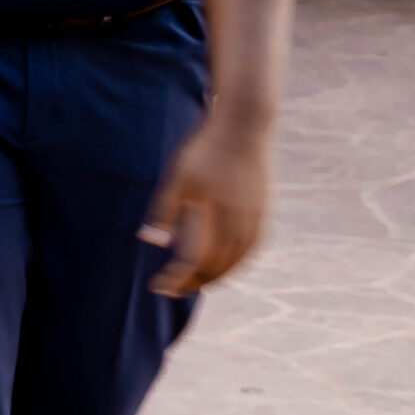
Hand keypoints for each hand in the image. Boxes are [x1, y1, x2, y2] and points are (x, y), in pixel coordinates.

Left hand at [141, 112, 273, 295]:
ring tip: (197, 283)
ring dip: (216, 276)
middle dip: (194, 282)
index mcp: (214, 217)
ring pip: (237, 261)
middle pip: (216, 267)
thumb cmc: (204, 148)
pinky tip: (225, 263)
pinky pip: (251, 248)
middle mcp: (238, 223)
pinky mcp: (263, 211)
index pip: (193, 262)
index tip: (157, 288)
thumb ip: (165, 211)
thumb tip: (151, 242)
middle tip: (174, 290)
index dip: (176, 279)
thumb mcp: (177, 176)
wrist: (244, 124)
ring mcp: (254, 219)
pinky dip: (236, 262)